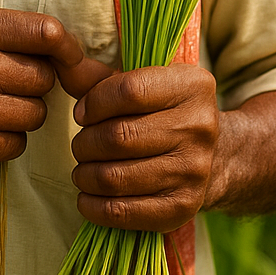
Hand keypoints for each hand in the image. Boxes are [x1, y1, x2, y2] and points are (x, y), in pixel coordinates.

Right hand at [0, 7, 95, 178]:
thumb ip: (4, 30)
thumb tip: (68, 47)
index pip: (46, 32)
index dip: (68, 48)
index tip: (71, 58)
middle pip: (44, 77)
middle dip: (33, 83)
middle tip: (5, 84)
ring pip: (37, 113)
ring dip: (22, 113)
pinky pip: (20, 143)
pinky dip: (7, 139)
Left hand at [70, 64, 219, 231]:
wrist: (216, 156)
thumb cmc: (163, 112)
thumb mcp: (143, 82)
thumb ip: (98, 74)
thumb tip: (59, 62)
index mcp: (192, 86)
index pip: (129, 91)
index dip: (94, 103)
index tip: (82, 113)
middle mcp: (199, 127)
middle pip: (118, 137)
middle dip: (85, 142)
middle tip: (81, 145)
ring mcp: (194, 171)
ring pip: (115, 176)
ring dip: (85, 174)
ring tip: (83, 169)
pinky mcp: (183, 208)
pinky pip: (123, 212)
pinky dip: (93, 206)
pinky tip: (88, 195)